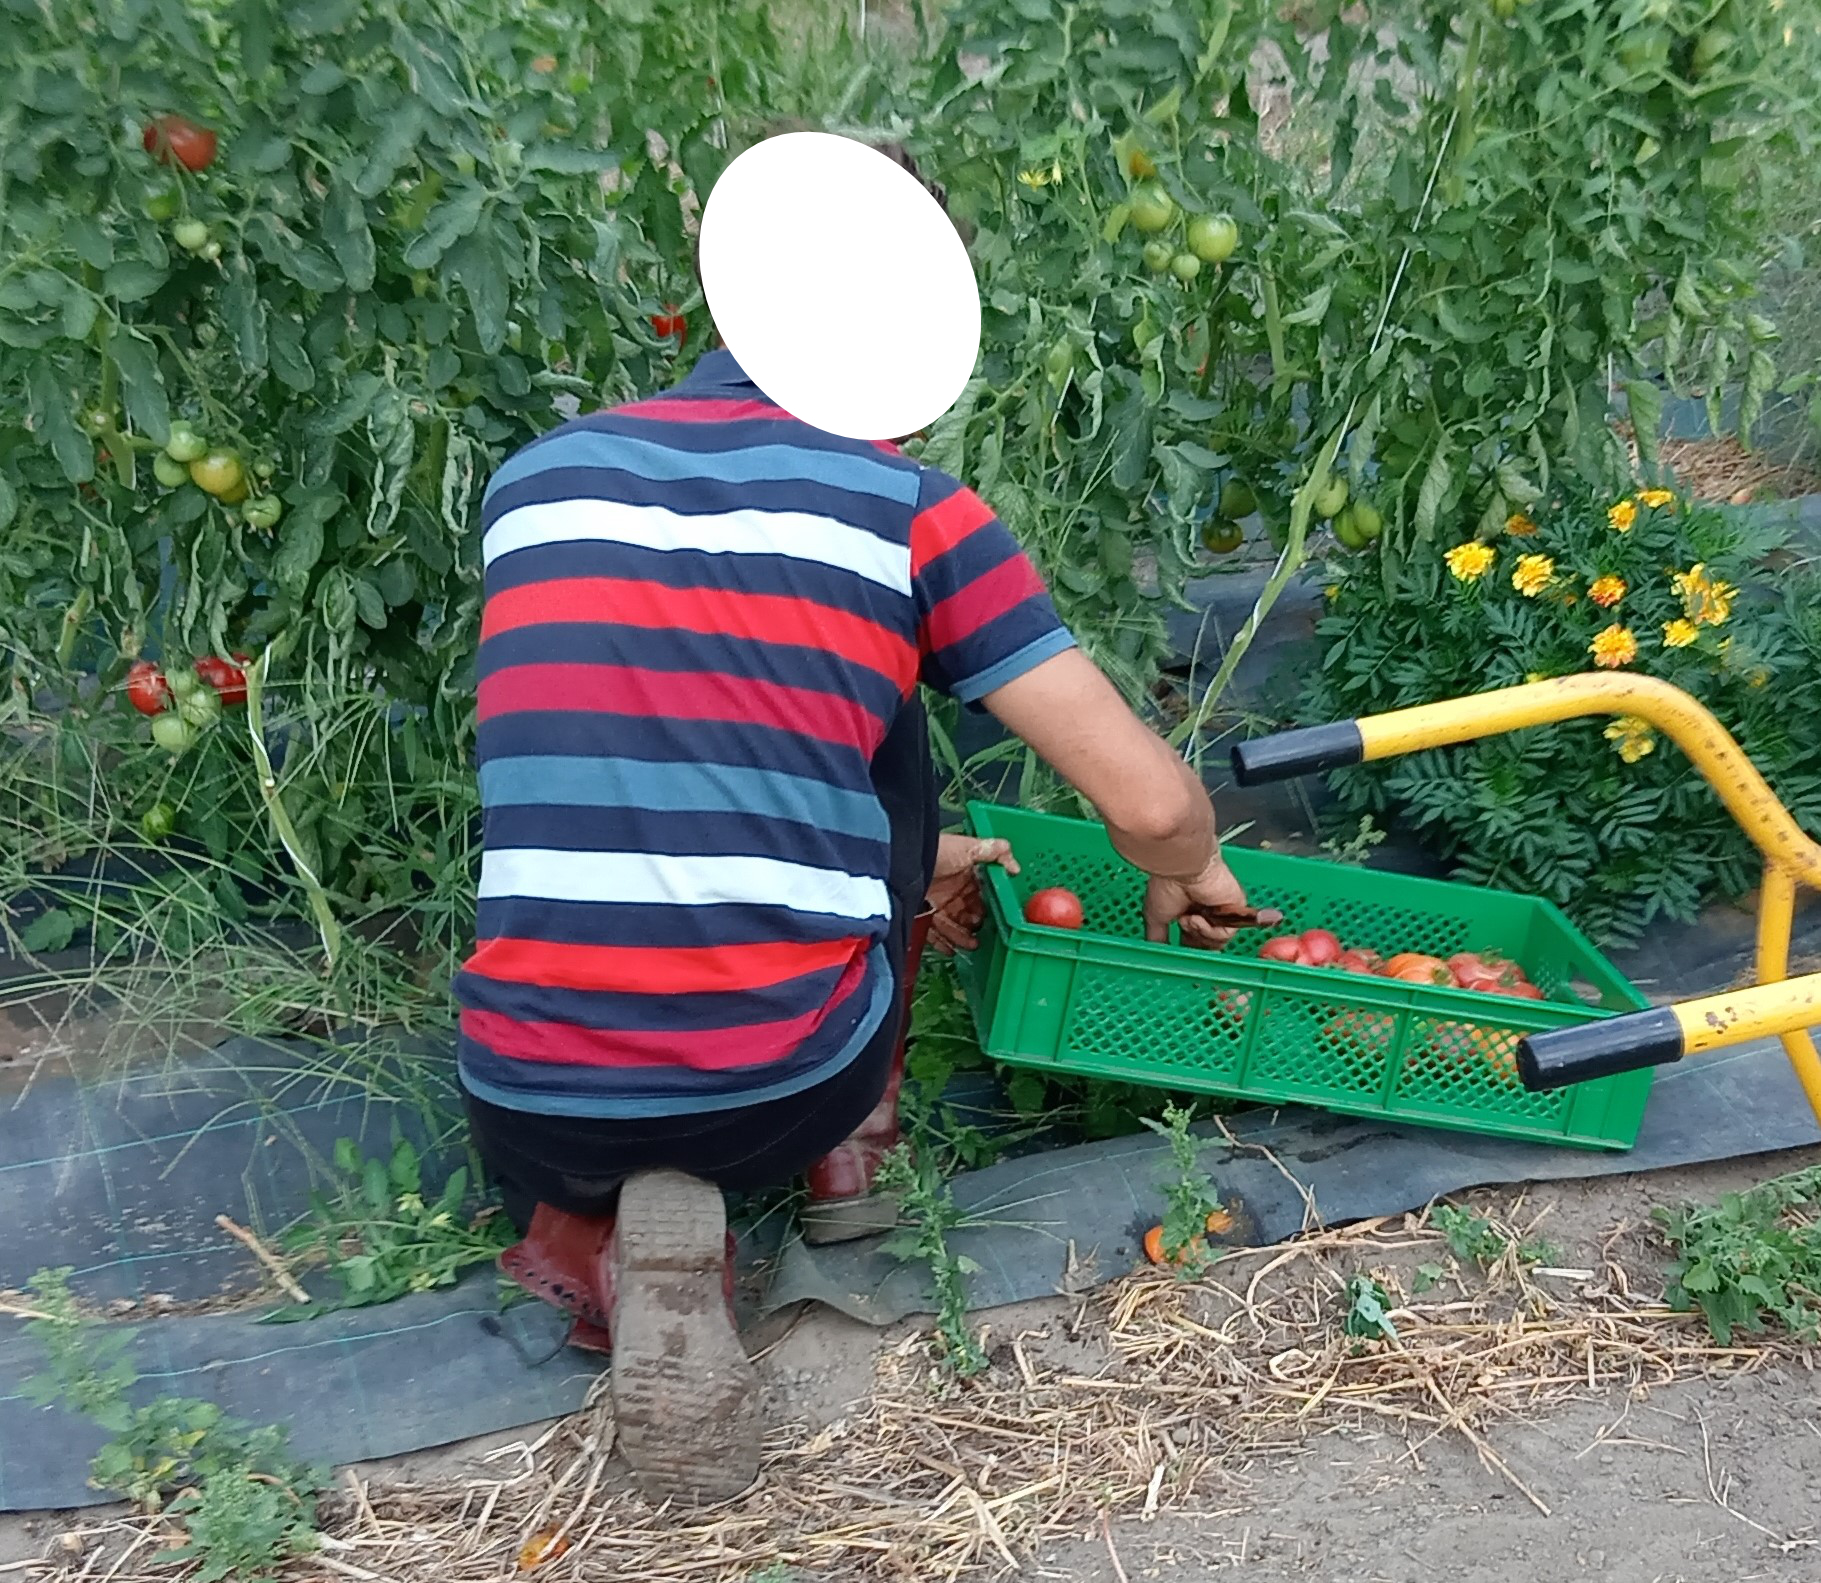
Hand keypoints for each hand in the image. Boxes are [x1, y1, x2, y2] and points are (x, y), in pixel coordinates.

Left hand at [924, 834, 1018, 953]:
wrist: (905, 861)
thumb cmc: (937, 852)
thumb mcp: (968, 848)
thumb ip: (994, 853)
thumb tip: (1015, 866)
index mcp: (963, 874)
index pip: (980, 893)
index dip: (988, 905)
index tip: (996, 916)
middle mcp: (950, 889)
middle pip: (967, 912)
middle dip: (976, 924)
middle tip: (983, 932)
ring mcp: (935, 903)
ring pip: (953, 925)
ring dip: (963, 937)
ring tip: (972, 945)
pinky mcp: (921, 914)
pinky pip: (934, 933)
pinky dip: (943, 943)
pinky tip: (952, 950)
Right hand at [1144, 853, 1248, 948]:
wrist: (1182, 870)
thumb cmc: (1168, 884)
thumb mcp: (1156, 916)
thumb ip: (1157, 936)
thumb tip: (1156, 953)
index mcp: (1191, 911)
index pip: (1195, 940)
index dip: (1189, 947)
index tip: (1181, 951)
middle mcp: (1209, 911)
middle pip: (1208, 944)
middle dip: (1194, 942)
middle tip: (1184, 927)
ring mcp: (1224, 911)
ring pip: (1217, 942)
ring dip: (1199, 933)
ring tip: (1189, 917)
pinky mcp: (1237, 909)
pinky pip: (1225, 934)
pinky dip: (1209, 930)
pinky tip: (1198, 917)